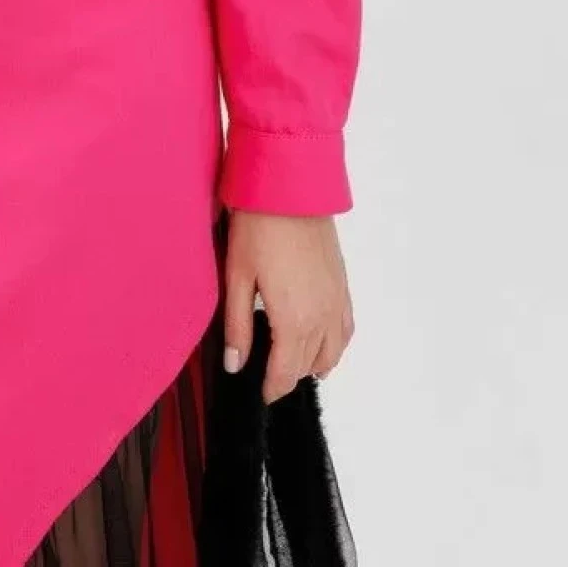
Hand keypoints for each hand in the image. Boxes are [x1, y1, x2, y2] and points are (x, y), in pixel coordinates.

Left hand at [222, 209, 354, 402]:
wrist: (291, 188)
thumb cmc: (258, 228)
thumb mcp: (238, 277)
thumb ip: (238, 326)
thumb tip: (236, 366)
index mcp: (294, 321)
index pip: (286, 373)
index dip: (272, 388)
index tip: (260, 393)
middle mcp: (322, 318)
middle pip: (308, 366)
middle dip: (288, 376)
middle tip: (267, 375)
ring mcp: (337, 302)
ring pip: (333, 352)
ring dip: (313, 363)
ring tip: (291, 363)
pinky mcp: (343, 285)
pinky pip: (346, 330)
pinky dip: (335, 344)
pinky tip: (322, 342)